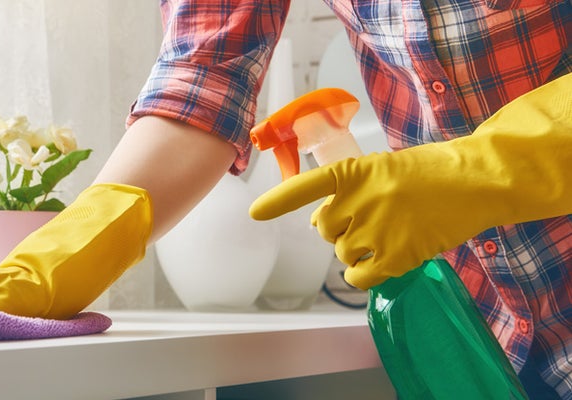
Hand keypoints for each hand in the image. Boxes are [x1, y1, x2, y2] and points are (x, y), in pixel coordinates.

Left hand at [250, 74, 571, 288]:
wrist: (476, 180)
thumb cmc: (432, 172)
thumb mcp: (384, 169)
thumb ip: (351, 190)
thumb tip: (321, 222)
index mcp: (354, 172)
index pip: (306, 187)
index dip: (278, 202)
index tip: (254, 214)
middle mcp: (359, 200)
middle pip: (325, 229)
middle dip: (339, 229)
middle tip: (370, 222)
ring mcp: (376, 228)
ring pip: (342, 252)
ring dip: (357, 251)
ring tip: (387, 236)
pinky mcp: (396, 254)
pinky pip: (360, 276)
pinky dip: (363, 275)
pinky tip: (378, 265)